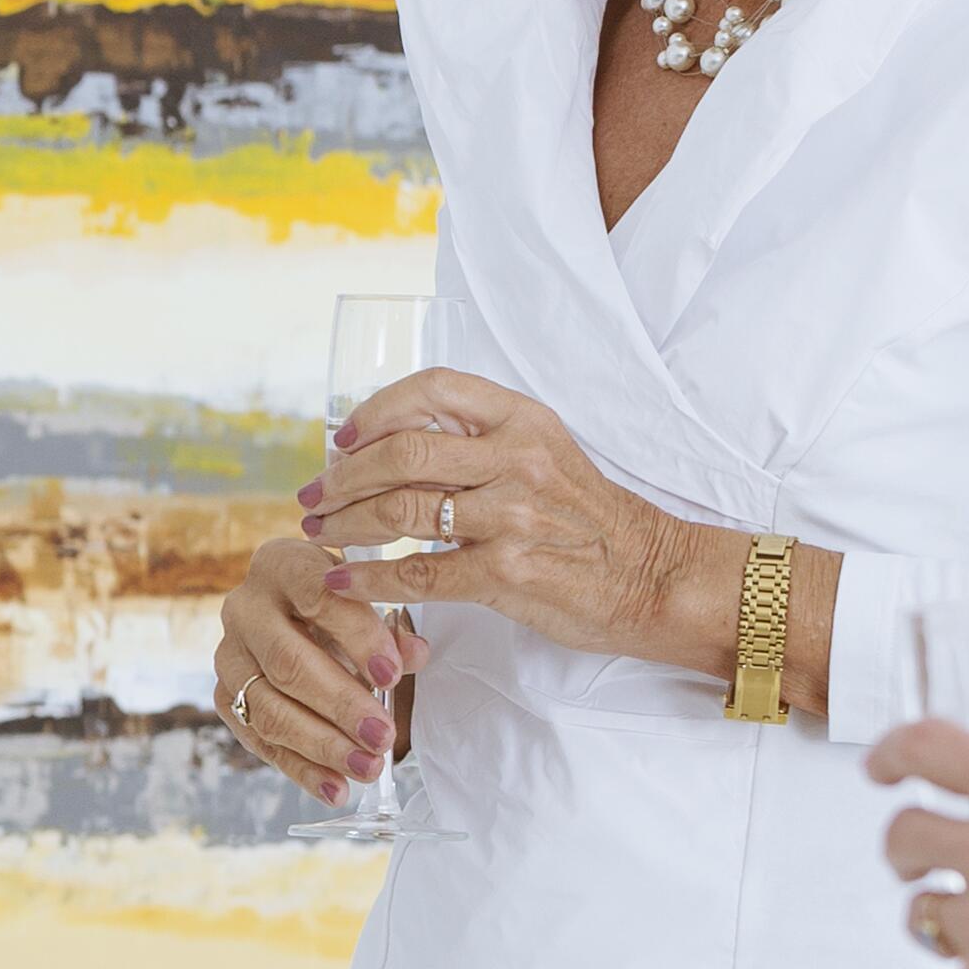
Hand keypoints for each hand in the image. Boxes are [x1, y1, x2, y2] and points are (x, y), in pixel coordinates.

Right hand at [209, 534, 406, 805]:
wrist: (292, 614)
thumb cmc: (340, 608)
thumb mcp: (370, 604)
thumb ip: (392, 631)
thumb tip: (413, 655)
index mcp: (282, 566)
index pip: (316, 596)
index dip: (356, 636)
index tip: (392, 675)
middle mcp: (244, 607)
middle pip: (287, 662)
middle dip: (340, 704)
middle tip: (382, 736)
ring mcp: (228, 656)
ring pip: (268, 707)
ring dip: (321, 745)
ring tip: (367, 768)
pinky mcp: (224, 698)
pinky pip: (258, 740)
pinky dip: (300, 769)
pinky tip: (336, 788)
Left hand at [301, 369, 696, 666]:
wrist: (654, 576)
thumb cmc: (590, 517)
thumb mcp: (547, 453)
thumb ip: (482, 442)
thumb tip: (392, 443)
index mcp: (524, 420)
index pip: (434, 388)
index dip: (377, 408)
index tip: (345, 437)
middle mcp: (517, 459)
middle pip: (403, 451)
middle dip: (344, 476)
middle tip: (314, 496)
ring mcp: (511, 516)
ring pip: (401, 510)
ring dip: (346, 523)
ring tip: (320, 534)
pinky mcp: (506, 572)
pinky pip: (418, 572)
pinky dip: (370, 577)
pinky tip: (343, 581)